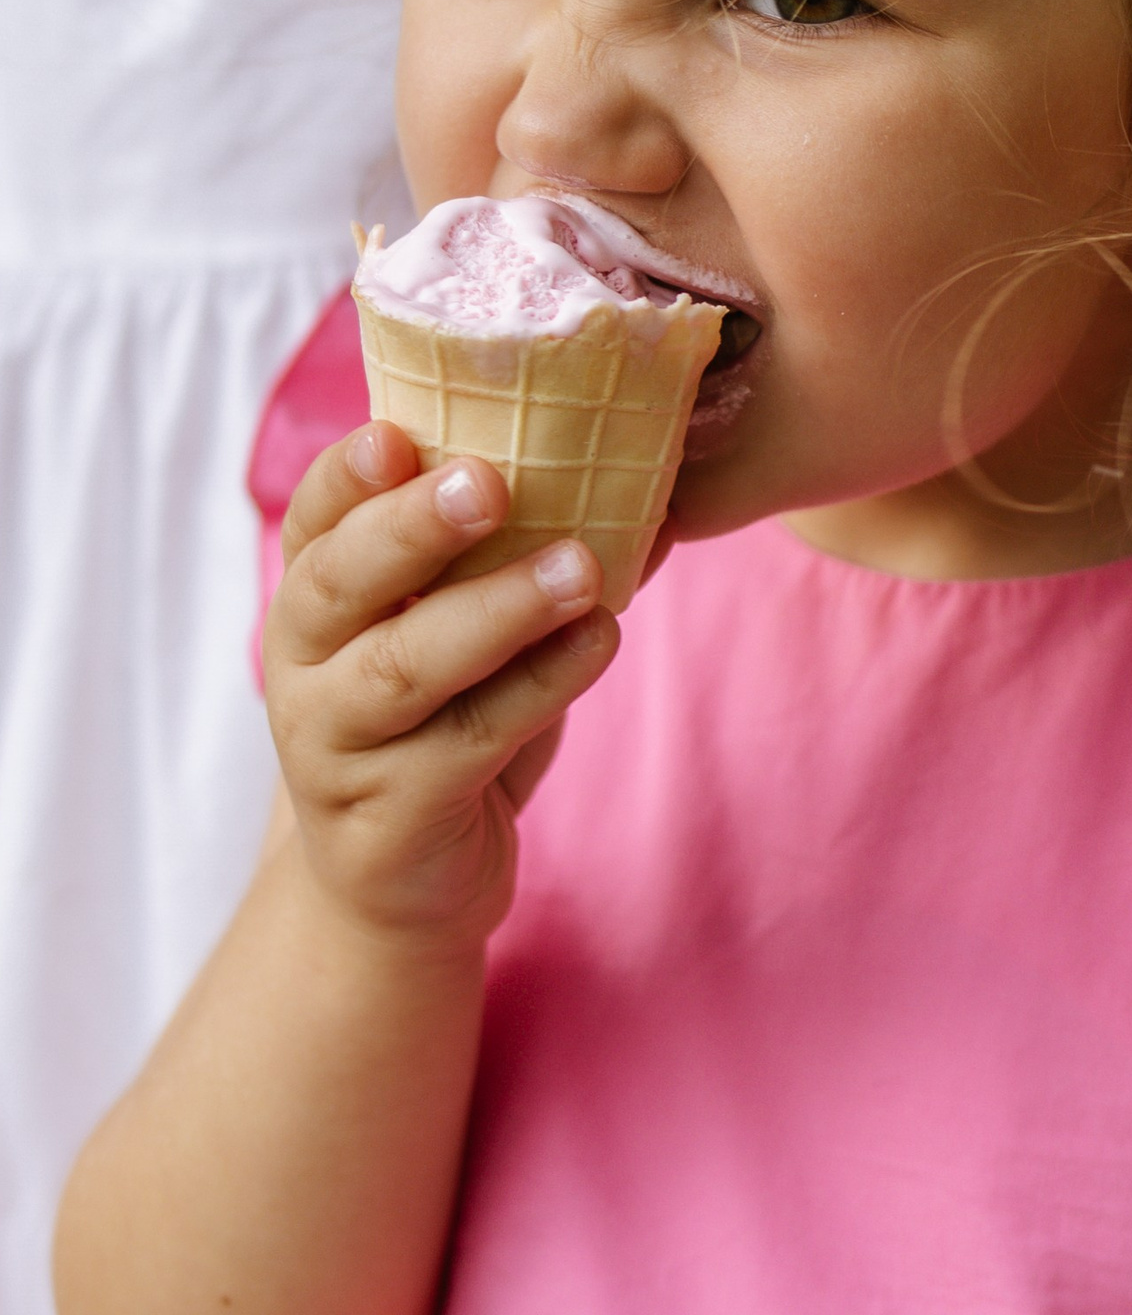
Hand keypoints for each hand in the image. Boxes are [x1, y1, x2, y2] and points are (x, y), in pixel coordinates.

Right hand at [263, 422, 618, 945]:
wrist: (407, 883)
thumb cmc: (446, 723)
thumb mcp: (464, 632)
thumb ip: (517, 559)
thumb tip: (643, 477)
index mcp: (315, 603)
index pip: (317, 521)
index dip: (349, 475)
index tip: (397, 431)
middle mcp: (304, 668)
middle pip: (340, 583)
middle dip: (413, 527)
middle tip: (490, 481)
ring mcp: (337, 747)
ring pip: (405, 668)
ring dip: (497, 610)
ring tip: (579, 566)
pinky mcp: (389, 817)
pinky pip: (469, 741)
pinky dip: (539, 686)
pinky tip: (599, 642)